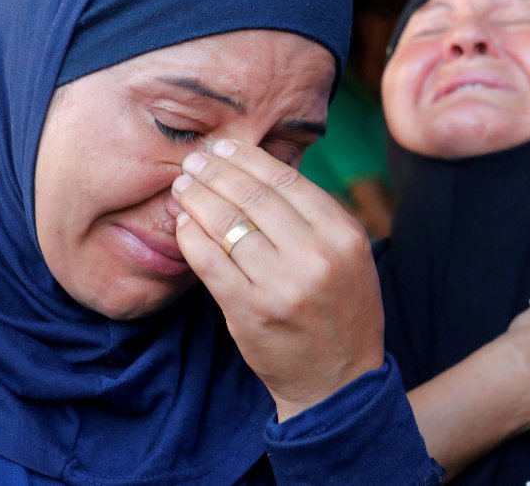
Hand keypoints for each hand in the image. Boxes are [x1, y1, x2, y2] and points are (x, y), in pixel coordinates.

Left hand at [171, 139, 383, 420]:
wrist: (338, 380)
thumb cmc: (339, 310)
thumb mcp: (347, 257)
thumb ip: (314, 216)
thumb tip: (259, 169)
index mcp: (343, 236)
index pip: (287, 180)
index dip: (248, 158)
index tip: (223, 147)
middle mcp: (316, 256)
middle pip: (252, 196)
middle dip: (215, 172)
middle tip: (193, 160)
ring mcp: (282, 286)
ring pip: (226, 224)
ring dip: (197, 198)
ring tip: (182, 186)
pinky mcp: (250, 311)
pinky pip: (209, 261)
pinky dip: (191, 236)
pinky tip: (183, 224)